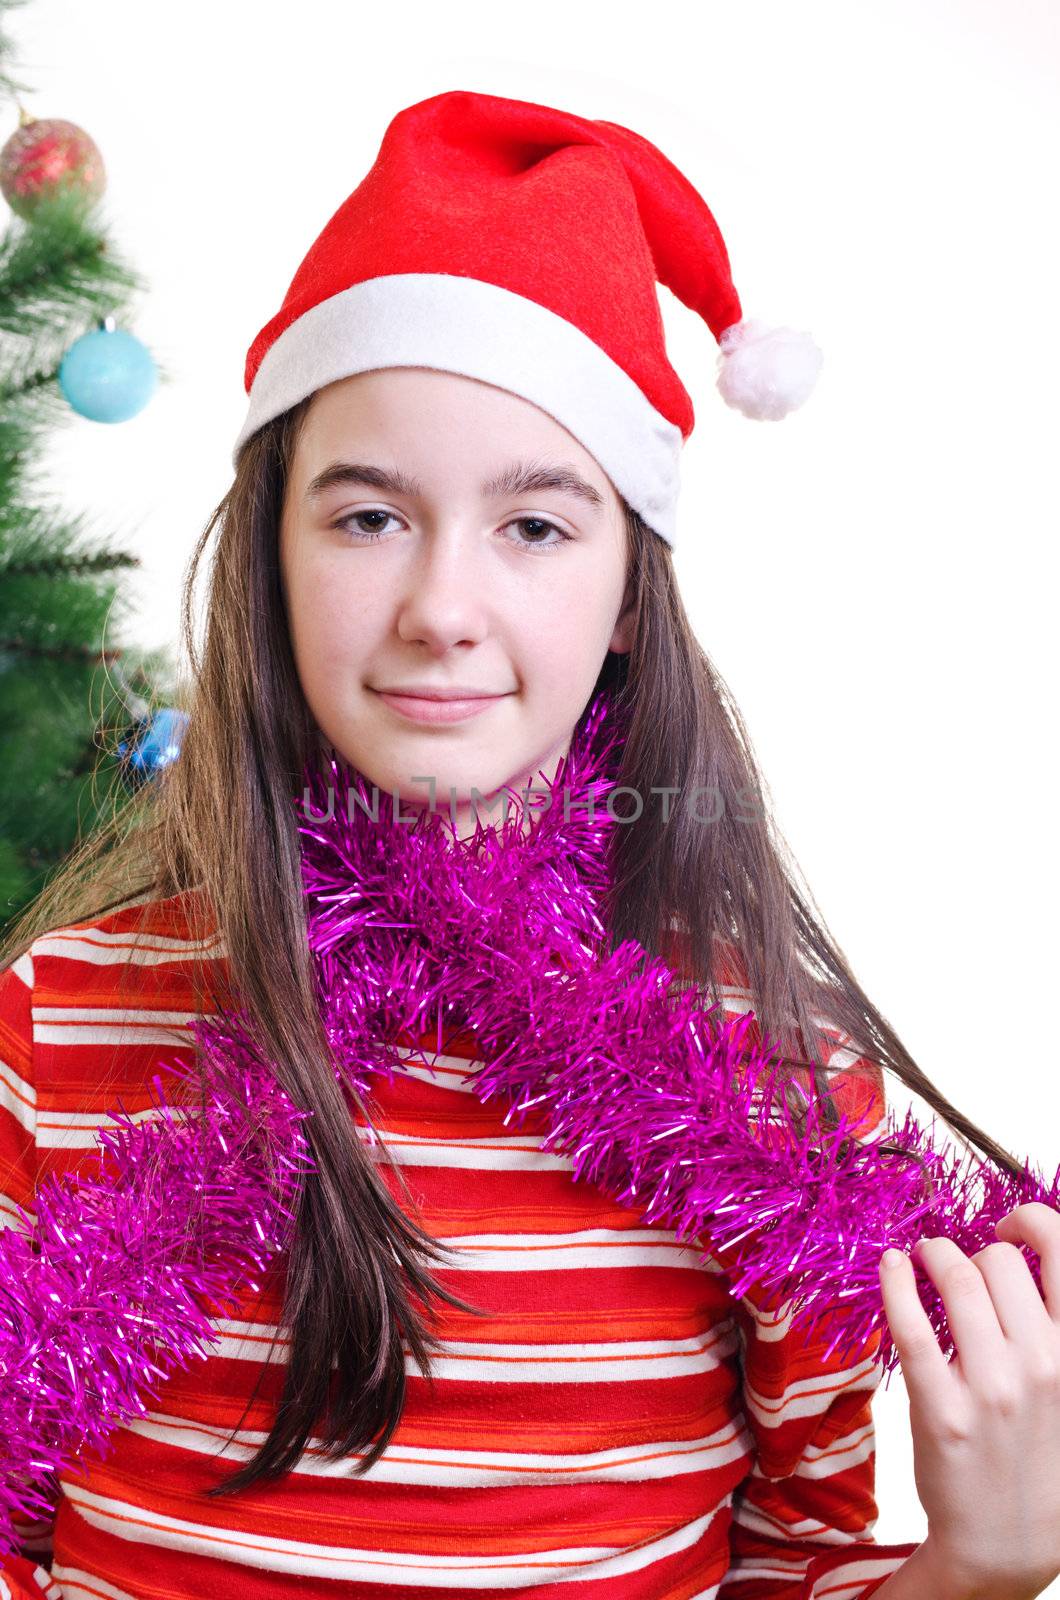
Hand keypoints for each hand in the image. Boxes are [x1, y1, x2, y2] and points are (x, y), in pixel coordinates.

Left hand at [878, 1202, 1059, 1599]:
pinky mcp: (941, 1409)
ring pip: (956, 1280)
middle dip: (973, 1251)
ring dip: (934, 1254)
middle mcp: (1041, 1365)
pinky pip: (912, 1326)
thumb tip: (1025, 1255)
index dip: (1029, 1222)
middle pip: (997, 1261)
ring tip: (925, 1258)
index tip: (1007, 1226)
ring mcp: (990, 1388)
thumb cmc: (1040, 1455)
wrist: (1007, 1543)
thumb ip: (1054, 1328)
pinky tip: (890, 1266)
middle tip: (957, 1262)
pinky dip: (896, 1284)